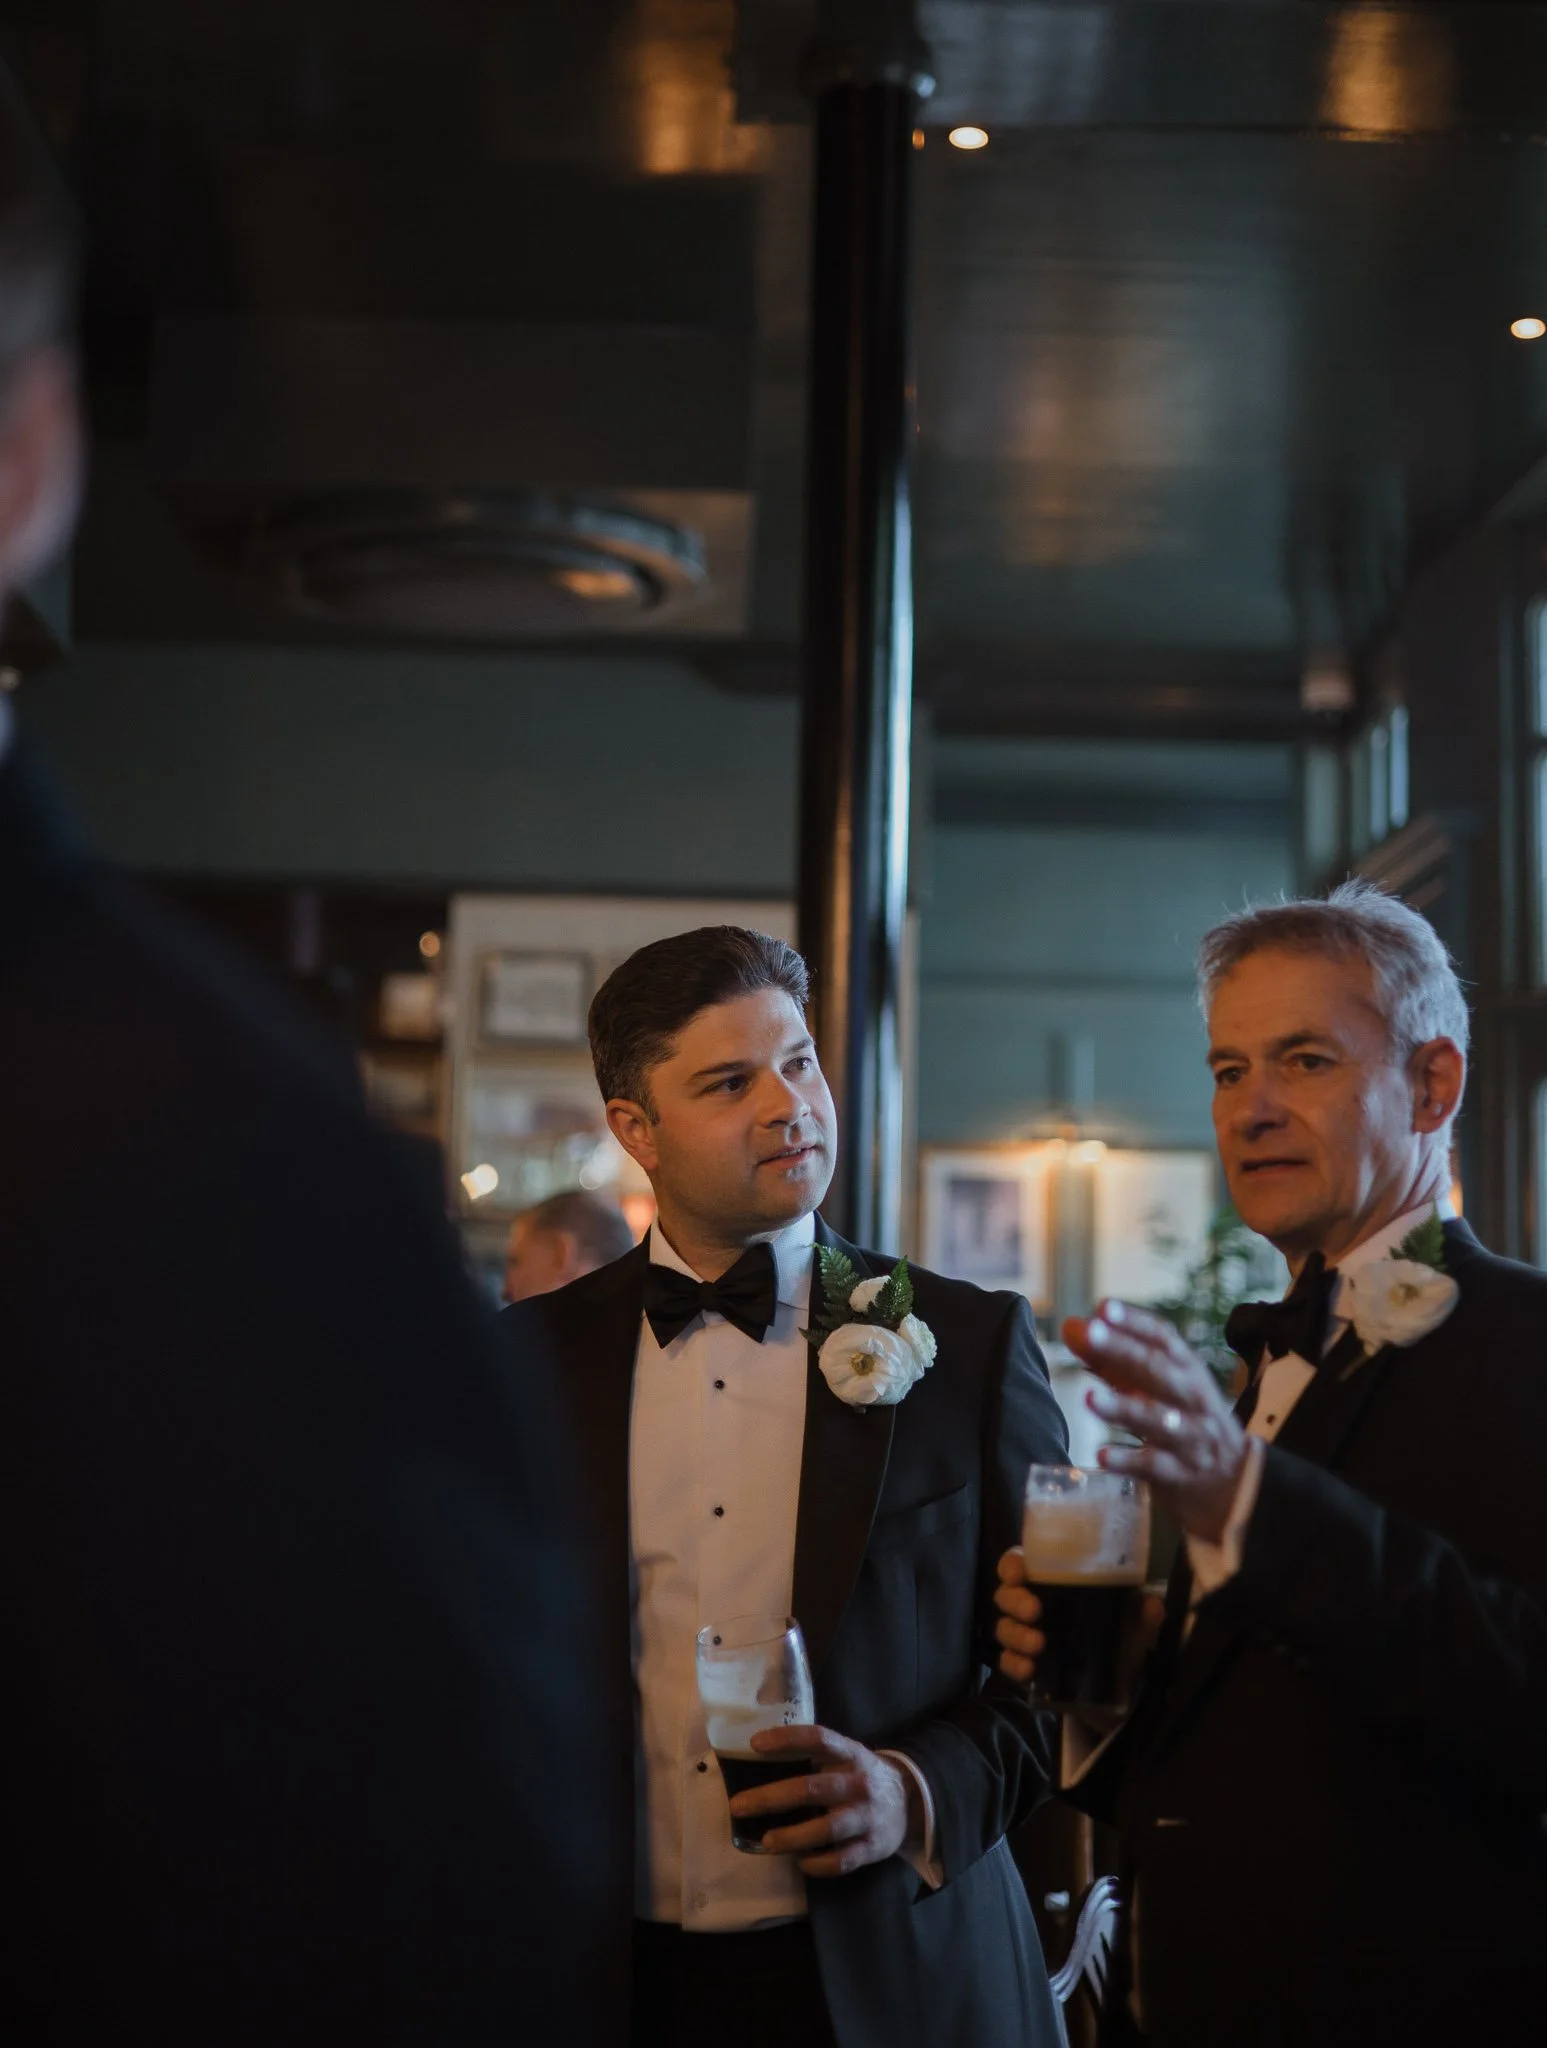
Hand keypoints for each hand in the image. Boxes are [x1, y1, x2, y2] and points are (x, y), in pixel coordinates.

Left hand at [731, 1725, 917, 1876]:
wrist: (912, 1802)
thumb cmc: (862, 1777)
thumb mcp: (847, 1758)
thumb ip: (815, 1759)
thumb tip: (761, 1763)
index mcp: (851, 1754)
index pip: (819, 1739)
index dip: (787, 1739)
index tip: (756, 1744)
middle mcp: (860, 1783)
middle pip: (812, 1788)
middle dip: (771, 1797)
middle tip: (738, 1805)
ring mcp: (868, 1817)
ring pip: (827, 1829)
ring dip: (792, 1836)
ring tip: (765, 1842)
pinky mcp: (873, 1848)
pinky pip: (842, 1860)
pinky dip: (818, 1864)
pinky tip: (800, 1863)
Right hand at [995, 1546, 1164, 1692]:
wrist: (1118, 1687)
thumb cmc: (1120, 1640)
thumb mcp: (1136, 1624)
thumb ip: (1144, 1613)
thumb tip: (1152, 1602)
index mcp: (1053, 1584)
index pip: (1019, 1563)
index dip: (1012, 1564)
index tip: (1020, 1573)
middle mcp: (1032, 1605)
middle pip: (1005, 1594)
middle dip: (1015, 1600)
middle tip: (1036, 1611)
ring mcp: (1025, 1636)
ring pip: (1003, 1628)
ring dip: (1016, 1633)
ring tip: (1039, 1644)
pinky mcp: (1025, 1667)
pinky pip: (1007, 1663)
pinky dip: (1014, 1664)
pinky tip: (1029, 1669)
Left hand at [1066, 1300, 1248, 1543]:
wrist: (1232, 1480)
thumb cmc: (1184, 1420)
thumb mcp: (1158, 1387)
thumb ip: (1113, 1361)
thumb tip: (1071, 1328)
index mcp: (1188, 1370)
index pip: (1164, 1339)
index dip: (1134, 1322)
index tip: (1104, 1306)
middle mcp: (1192, 1399)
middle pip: (1159, 1370)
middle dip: (1124, 1350)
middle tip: (1090, 1333)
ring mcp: (1189, 1437)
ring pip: (1157, 1419)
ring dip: (1123, 1407)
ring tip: (1089, 1398)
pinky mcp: (1179, 1473)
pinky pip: (1152, 1465)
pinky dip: (1127, 1461)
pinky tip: (1102, 1455)